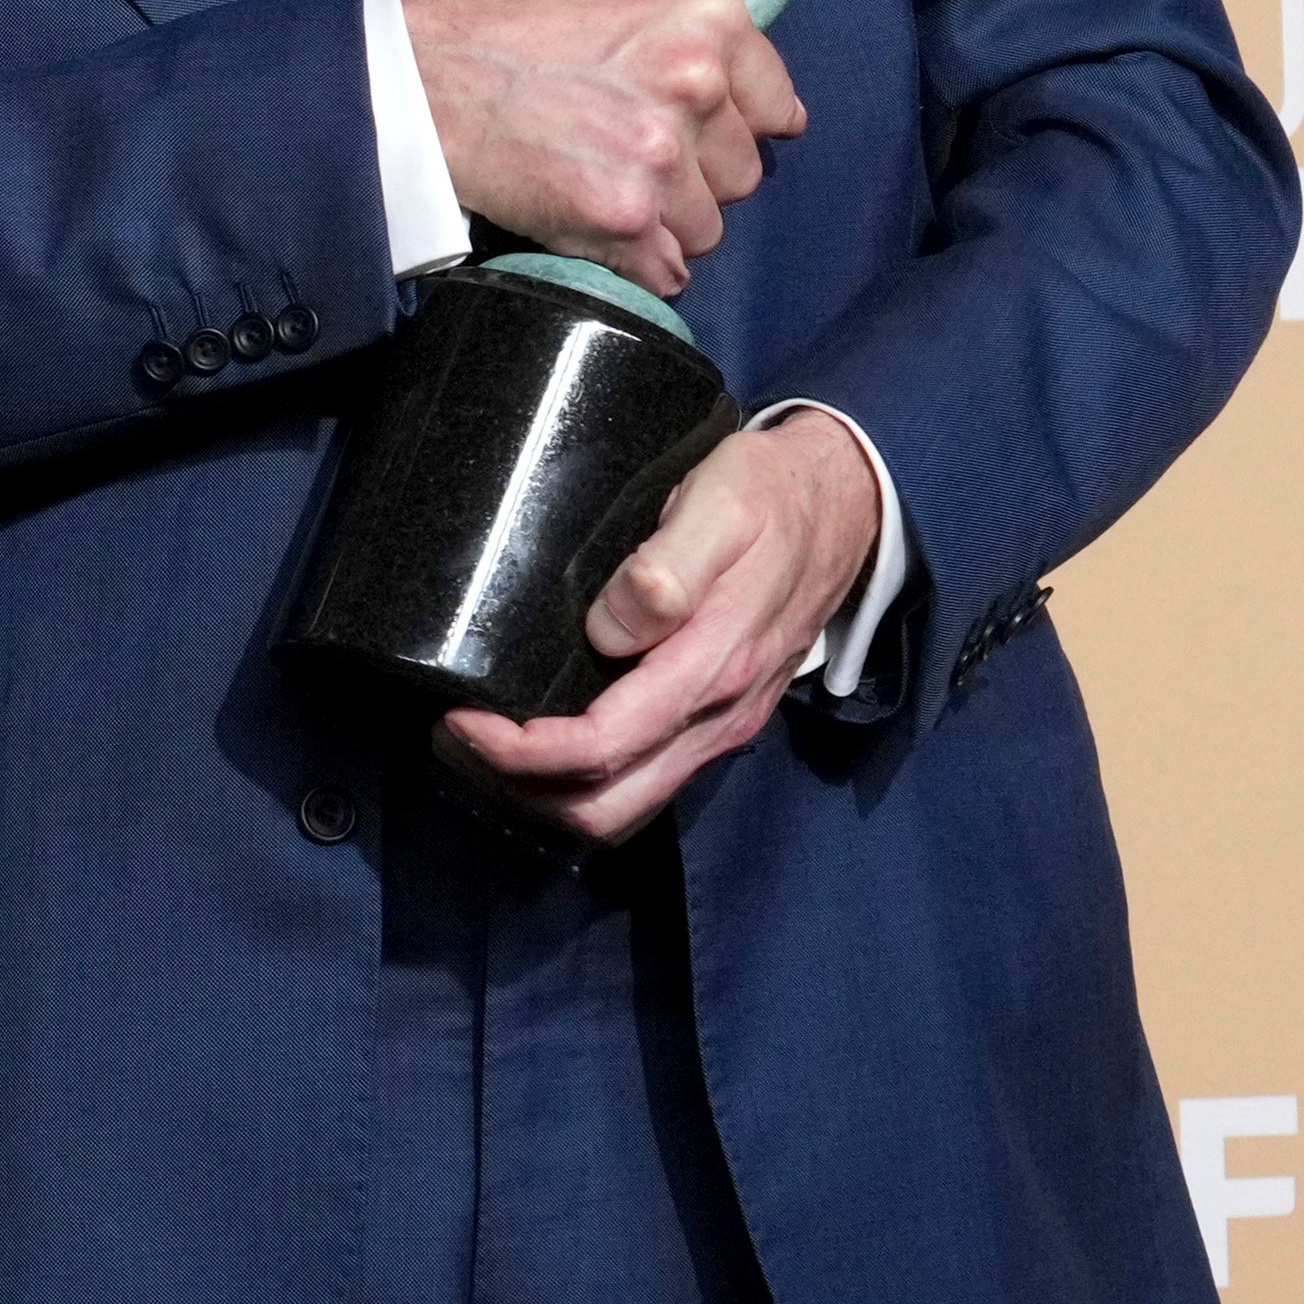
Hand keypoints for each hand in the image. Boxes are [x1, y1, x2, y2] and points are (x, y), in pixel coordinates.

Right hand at [404, 0, 805, 299]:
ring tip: (597, 186)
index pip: (776, 108)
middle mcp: (696, 84)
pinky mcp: (621, 215)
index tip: (687, 128)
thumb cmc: (513, 26)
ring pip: (705, 228)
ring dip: (660, 222)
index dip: (729, 125)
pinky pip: (666, 271)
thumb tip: (777, 113)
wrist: (423, 74)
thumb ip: (704, 35)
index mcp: (709, 19)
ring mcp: (660, 155)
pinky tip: (590, 226)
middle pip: (742, 174)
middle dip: (693, 176)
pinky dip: (632, 263)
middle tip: (624, 153)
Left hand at [437, 412, 884, 842]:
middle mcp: (718, 715)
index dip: (521, 751)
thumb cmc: (772, 496)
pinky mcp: (718, 719)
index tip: (460, 717)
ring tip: (482, 742)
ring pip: (626, 805)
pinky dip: (585, 780)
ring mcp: (721, 725)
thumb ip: (670, 568)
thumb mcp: (722, 505)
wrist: (848, 506)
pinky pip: (647, 780)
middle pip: (607, 806)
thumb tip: (610, 626)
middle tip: (455, 737)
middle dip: (521, 788)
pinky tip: (540, 737)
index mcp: (712, 667)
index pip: (602, 746)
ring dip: (548, 794)